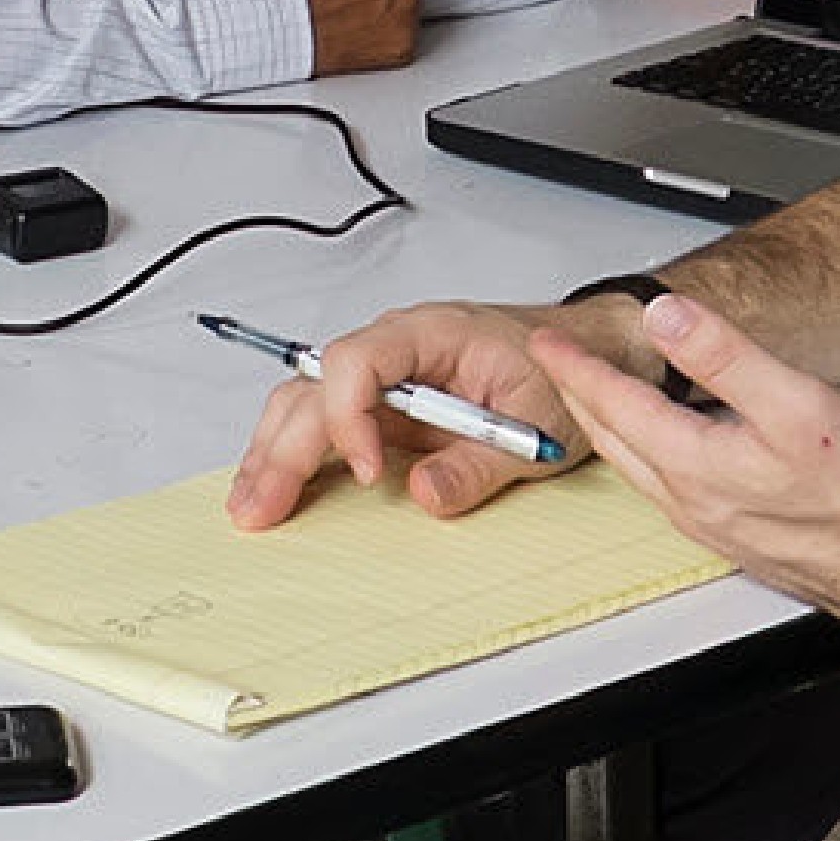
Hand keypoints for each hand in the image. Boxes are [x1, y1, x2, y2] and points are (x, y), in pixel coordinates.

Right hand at [227, 301, 590, 528]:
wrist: (588, 353)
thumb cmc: (566, 369)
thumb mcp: (542, 420)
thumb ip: (483, 460)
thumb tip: (423, 495)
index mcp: (433, 334)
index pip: (359, 360)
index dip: (351, 416)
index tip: (373, 472)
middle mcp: (398, 349)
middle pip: (318, 389)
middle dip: (285, 448)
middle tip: (262, 506)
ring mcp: (388, 378)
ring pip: (308, 402)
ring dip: (274, 452)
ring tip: (251, 505)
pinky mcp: (388, 408)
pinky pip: (328, 424)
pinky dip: (295, 455)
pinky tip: (273, 488)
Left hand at [529, 295, 839, 644]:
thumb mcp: (795, 402)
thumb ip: (725, 356)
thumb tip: (665, 316)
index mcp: (695, 463)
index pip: (613, 405)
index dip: (575, 368)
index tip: (547, 341)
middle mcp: (692, 500)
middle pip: (613, 439)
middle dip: (577, 395)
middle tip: (555, 362)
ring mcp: (711, 522)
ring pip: (636, 466)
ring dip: (607, 426)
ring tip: (594, 395)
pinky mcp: (736, 534)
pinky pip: (664, 485)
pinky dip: (642, 451)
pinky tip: (662, 444)